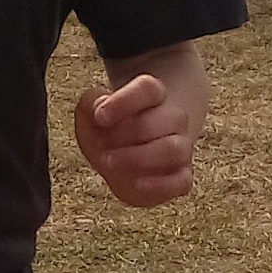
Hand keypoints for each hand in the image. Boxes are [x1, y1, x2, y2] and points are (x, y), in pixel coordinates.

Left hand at [74, 70, 196, 207]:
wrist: (123, 162)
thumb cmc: (108, 132)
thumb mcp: (90, 114)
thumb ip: (91, 104)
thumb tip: (100, 108)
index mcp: (153, 96)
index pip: (148, 89)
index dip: (124, 101)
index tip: (100, 116)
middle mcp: (173, 119)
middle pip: (164, 117)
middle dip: (127, 132)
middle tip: (101, 145)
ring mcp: (180, 148)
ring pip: (174, 149)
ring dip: (139, 157)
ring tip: (109, 162)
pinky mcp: (181, 178)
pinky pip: (181, 181)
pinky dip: (159, 184)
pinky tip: (136, 183)